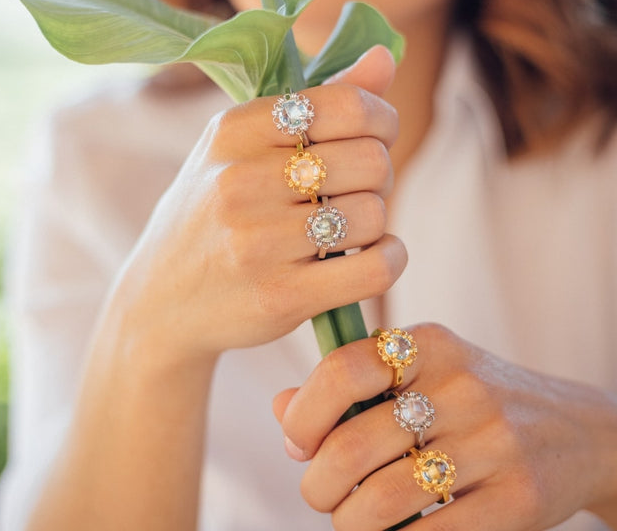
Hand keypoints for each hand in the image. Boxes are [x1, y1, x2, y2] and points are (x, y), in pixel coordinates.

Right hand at [109, 46, 407, 359]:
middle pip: (370, 160)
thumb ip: (319, 100)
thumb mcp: (243, 148)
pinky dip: (390, 259)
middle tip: (356, 189)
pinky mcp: (279, 296)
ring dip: (377, 222)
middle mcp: (240, 181)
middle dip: (379, 174)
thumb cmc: (212, 214)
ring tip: (348, 226)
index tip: (375, 136)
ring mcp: (256, 242)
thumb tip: (386, 54)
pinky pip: (374, 268)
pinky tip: (372, 256)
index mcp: (233, 130)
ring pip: (374, 214)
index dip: (381, 118)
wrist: (162, 300)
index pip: (345, 105)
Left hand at [274, 323, 616, 529]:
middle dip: (317, 483)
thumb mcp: (417, 372)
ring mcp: (493, 442)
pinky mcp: (518, 498)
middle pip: (353, 445)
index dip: (305, 412)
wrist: (574, 430)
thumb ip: (348, 383)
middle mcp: (461, 386)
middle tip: (319, 491)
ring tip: (350, 518)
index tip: (297, 441)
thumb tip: (282, 409)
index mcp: (428, 344)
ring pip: (381, 500)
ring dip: (347, 521)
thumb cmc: (470, 400)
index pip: (343, 369)